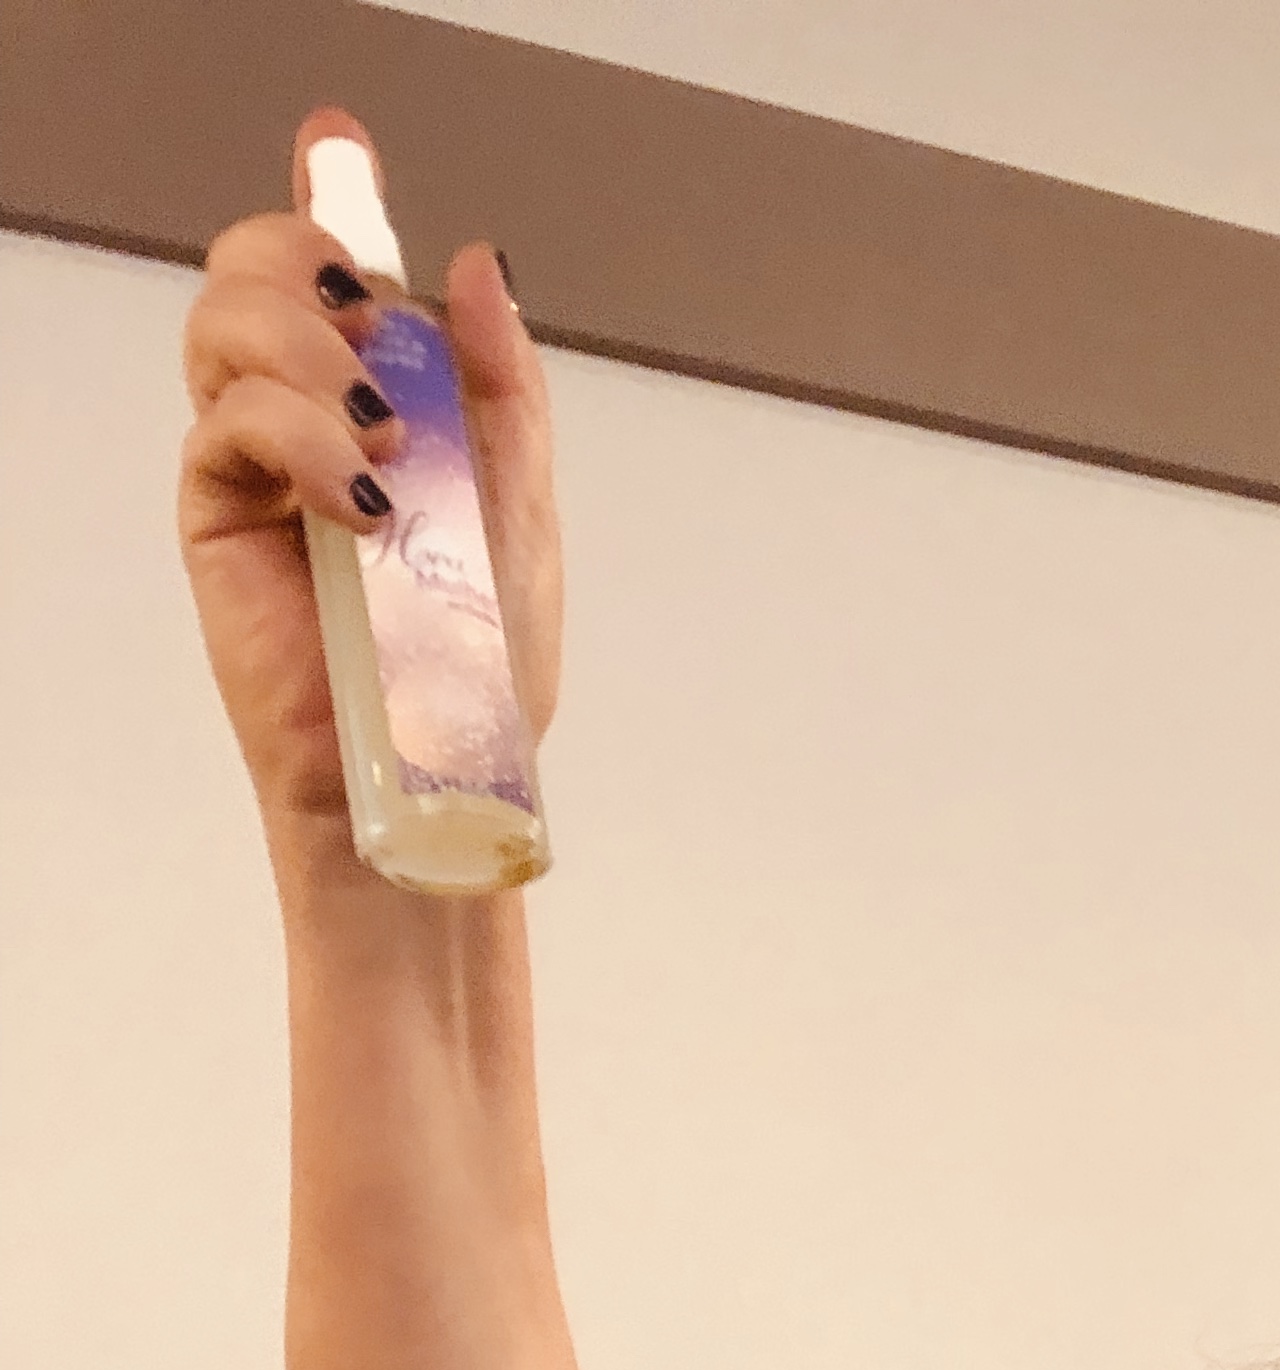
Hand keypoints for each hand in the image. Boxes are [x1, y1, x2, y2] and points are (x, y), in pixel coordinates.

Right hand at [177, 113, 561, 856]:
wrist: (439, 774)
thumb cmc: (479, 668)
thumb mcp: (520, 512)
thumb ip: (501, 392)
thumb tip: (477, 265)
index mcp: (381, 397)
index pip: (335, 271)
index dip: (326, 195)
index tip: (335, 143)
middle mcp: (307, 409)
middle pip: (260, 267)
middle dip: (306, 258)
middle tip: (365, 316)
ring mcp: (257, 455)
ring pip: (226, 320)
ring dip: (303, 348)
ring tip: (381, 434)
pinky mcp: (219, 508)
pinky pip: (227, 420)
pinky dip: (299, 436)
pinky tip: (361, 496)